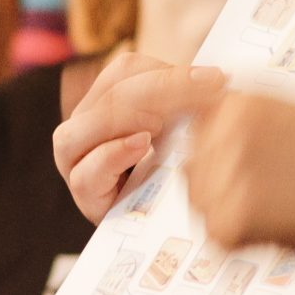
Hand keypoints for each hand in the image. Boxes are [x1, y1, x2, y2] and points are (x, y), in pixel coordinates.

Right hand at [52, 52, 227, 221]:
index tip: (215, 79)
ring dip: (129, 116)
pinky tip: (141, 145)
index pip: (126, 69)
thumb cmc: (168, 171)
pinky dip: (113, 154)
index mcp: (105, 98)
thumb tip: (217, 78)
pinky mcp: (84, 194)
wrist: (157, 226)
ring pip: (88, 124)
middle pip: (112, 90)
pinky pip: (86, 172)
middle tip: (205, 96)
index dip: (170, 71)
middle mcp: (84, 122)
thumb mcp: (179, 130)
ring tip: (164, 123)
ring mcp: (77, 158)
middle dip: (163, 89)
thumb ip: (186, 102)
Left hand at [182, 92, 294, 252]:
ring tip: (278, 208)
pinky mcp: (232, 217)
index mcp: (242, 98)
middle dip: (218, 181)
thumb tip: (204, 135)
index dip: (210, 147)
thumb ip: (245, 118)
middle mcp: (227, 128)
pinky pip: (217, 235)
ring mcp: (227, 171)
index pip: (195, 121)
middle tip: (268, 193)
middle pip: (193, 163)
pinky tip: (280, 226)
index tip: (228, 163)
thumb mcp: (294, 112)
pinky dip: (243, 240)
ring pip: (200, 200)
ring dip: (228, 210)